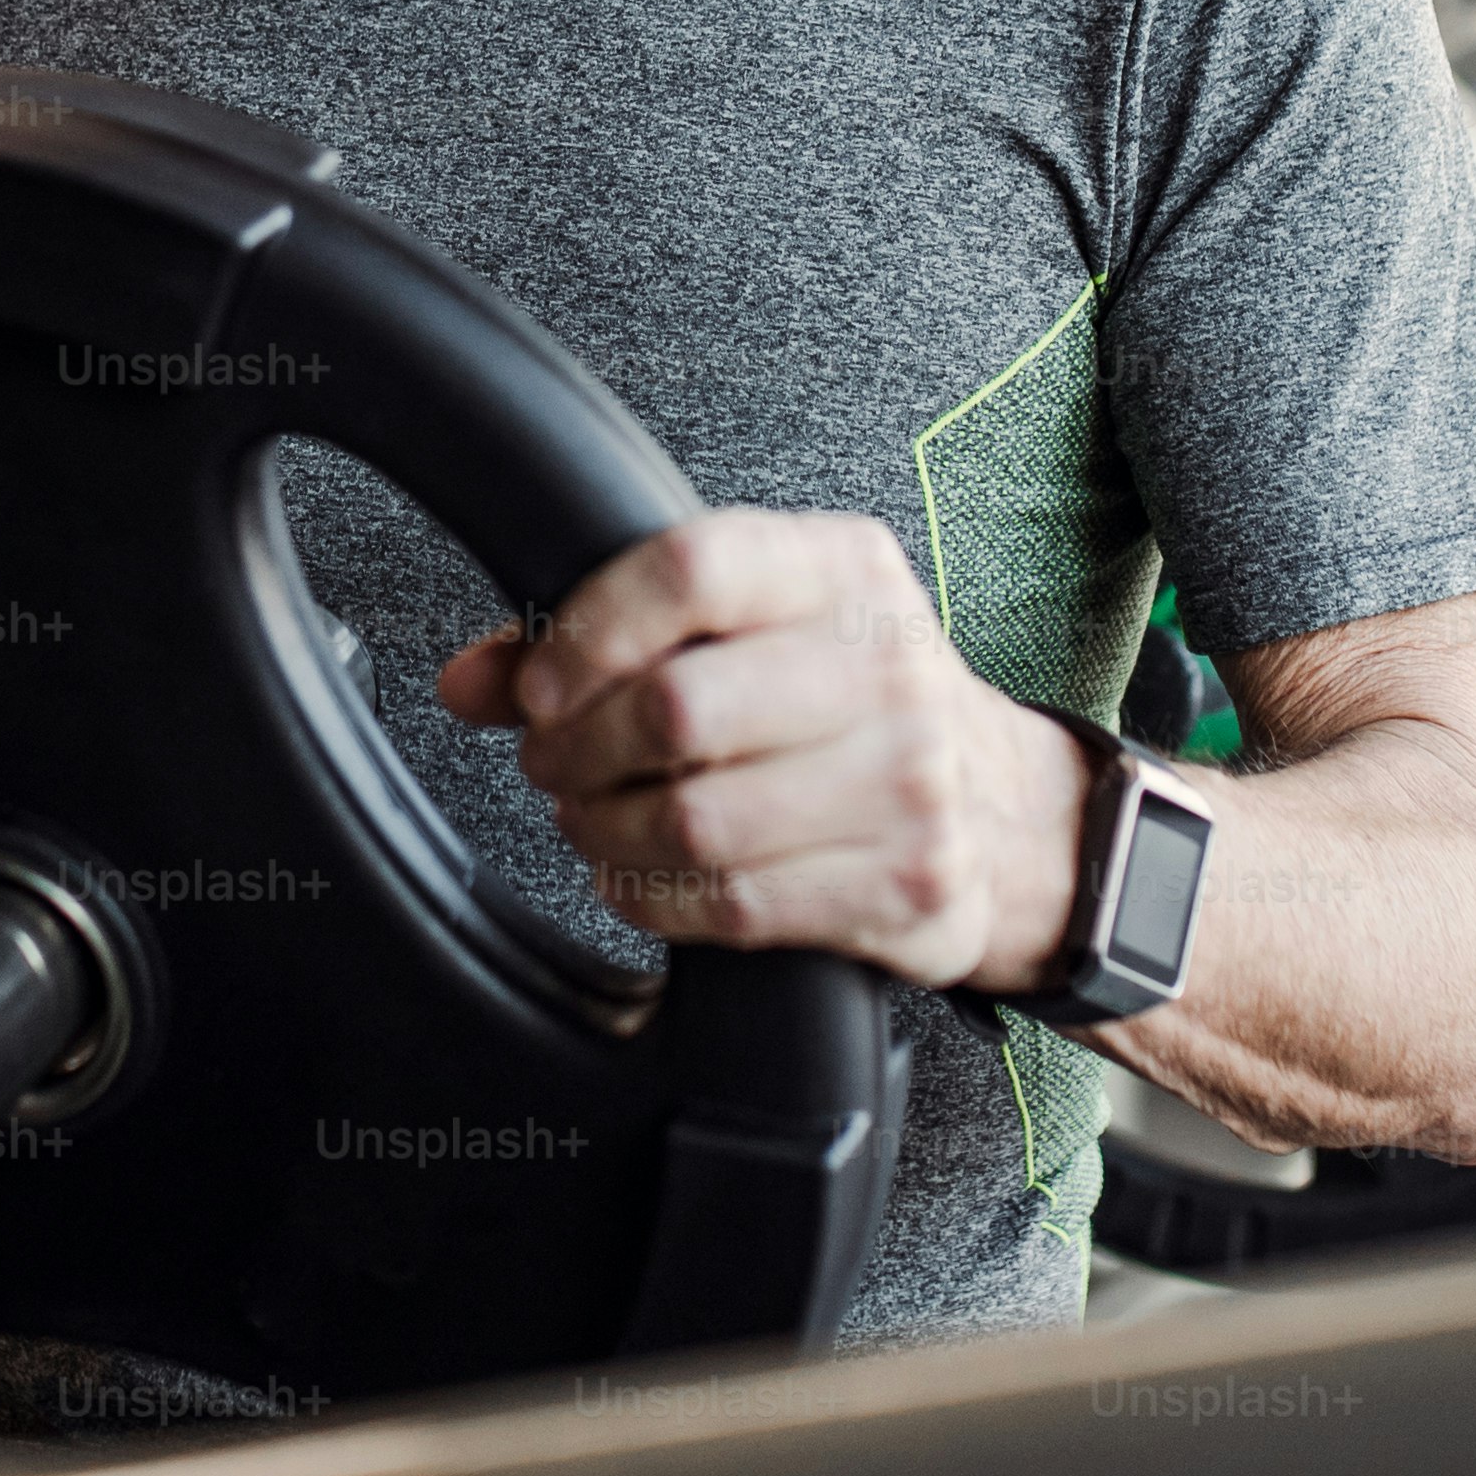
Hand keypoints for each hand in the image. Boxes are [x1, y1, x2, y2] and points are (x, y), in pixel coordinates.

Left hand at [440, 509, 1096, 994]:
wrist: (1008, 810)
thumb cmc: (849, 701)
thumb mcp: (756, 627)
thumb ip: (605, 634)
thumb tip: (467, 680)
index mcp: (844, 570)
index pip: (694, 568)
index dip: (589, 630)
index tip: (542, 682)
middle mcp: (886, 665)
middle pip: (679, 707)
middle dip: (579, 749)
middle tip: (553, 762)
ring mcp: (905, 782)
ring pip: (696, 821)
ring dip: (604, 831)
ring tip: (590, 818)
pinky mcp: (904, 886)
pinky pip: (731, 907)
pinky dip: (653, 897)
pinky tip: (638, 874)